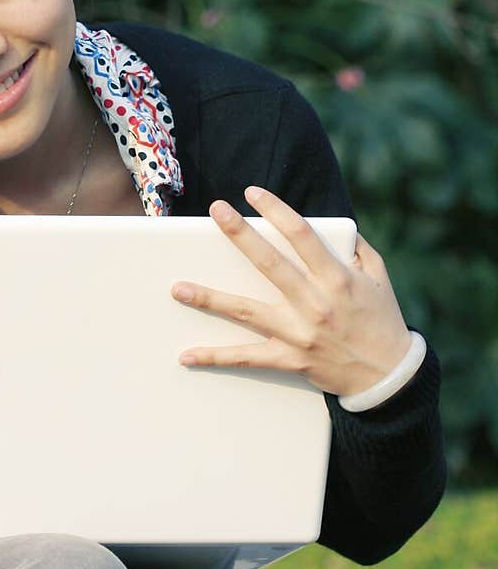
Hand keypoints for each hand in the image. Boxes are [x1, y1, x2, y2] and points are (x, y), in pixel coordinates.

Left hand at [171, 187, 412, 396]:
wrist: (390, 377)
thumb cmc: (383, 320)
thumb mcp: (379, 276)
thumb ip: (356, 247)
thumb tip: (335, 224)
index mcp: (337, 277)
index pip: (301, 235)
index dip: (276, 210)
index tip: (252, 192)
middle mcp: (315, 302)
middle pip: (269, 263)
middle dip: (240, 235)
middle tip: (216, 211)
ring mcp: (299, 332)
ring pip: (247, 311)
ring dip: (210, 298)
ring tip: (178, 288)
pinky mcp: (290, 358)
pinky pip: (247, 358)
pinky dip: (215, 357)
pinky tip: (186, 355)